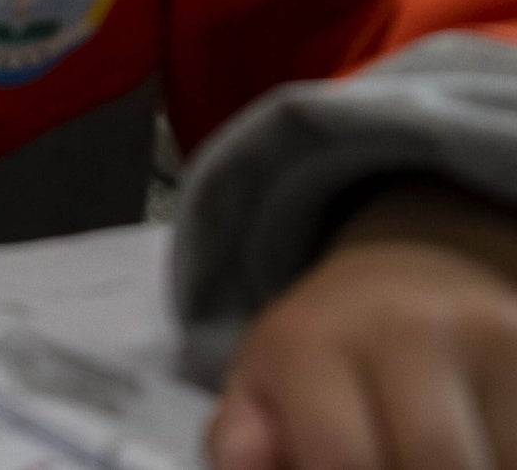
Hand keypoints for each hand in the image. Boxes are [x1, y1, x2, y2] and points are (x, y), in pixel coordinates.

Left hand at [213, 184, 516, 469]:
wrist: (405, 281)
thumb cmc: (326, 354)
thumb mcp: (262, 387)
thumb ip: (241, 439)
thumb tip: (242, 464)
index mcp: (314, 338)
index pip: (342, 455)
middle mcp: (405, 324)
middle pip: (437, 461)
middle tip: (394, 467)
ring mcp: (485, 335)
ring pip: (500, 458)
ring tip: (421, 455)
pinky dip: (505, 457)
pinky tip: (481, 451)